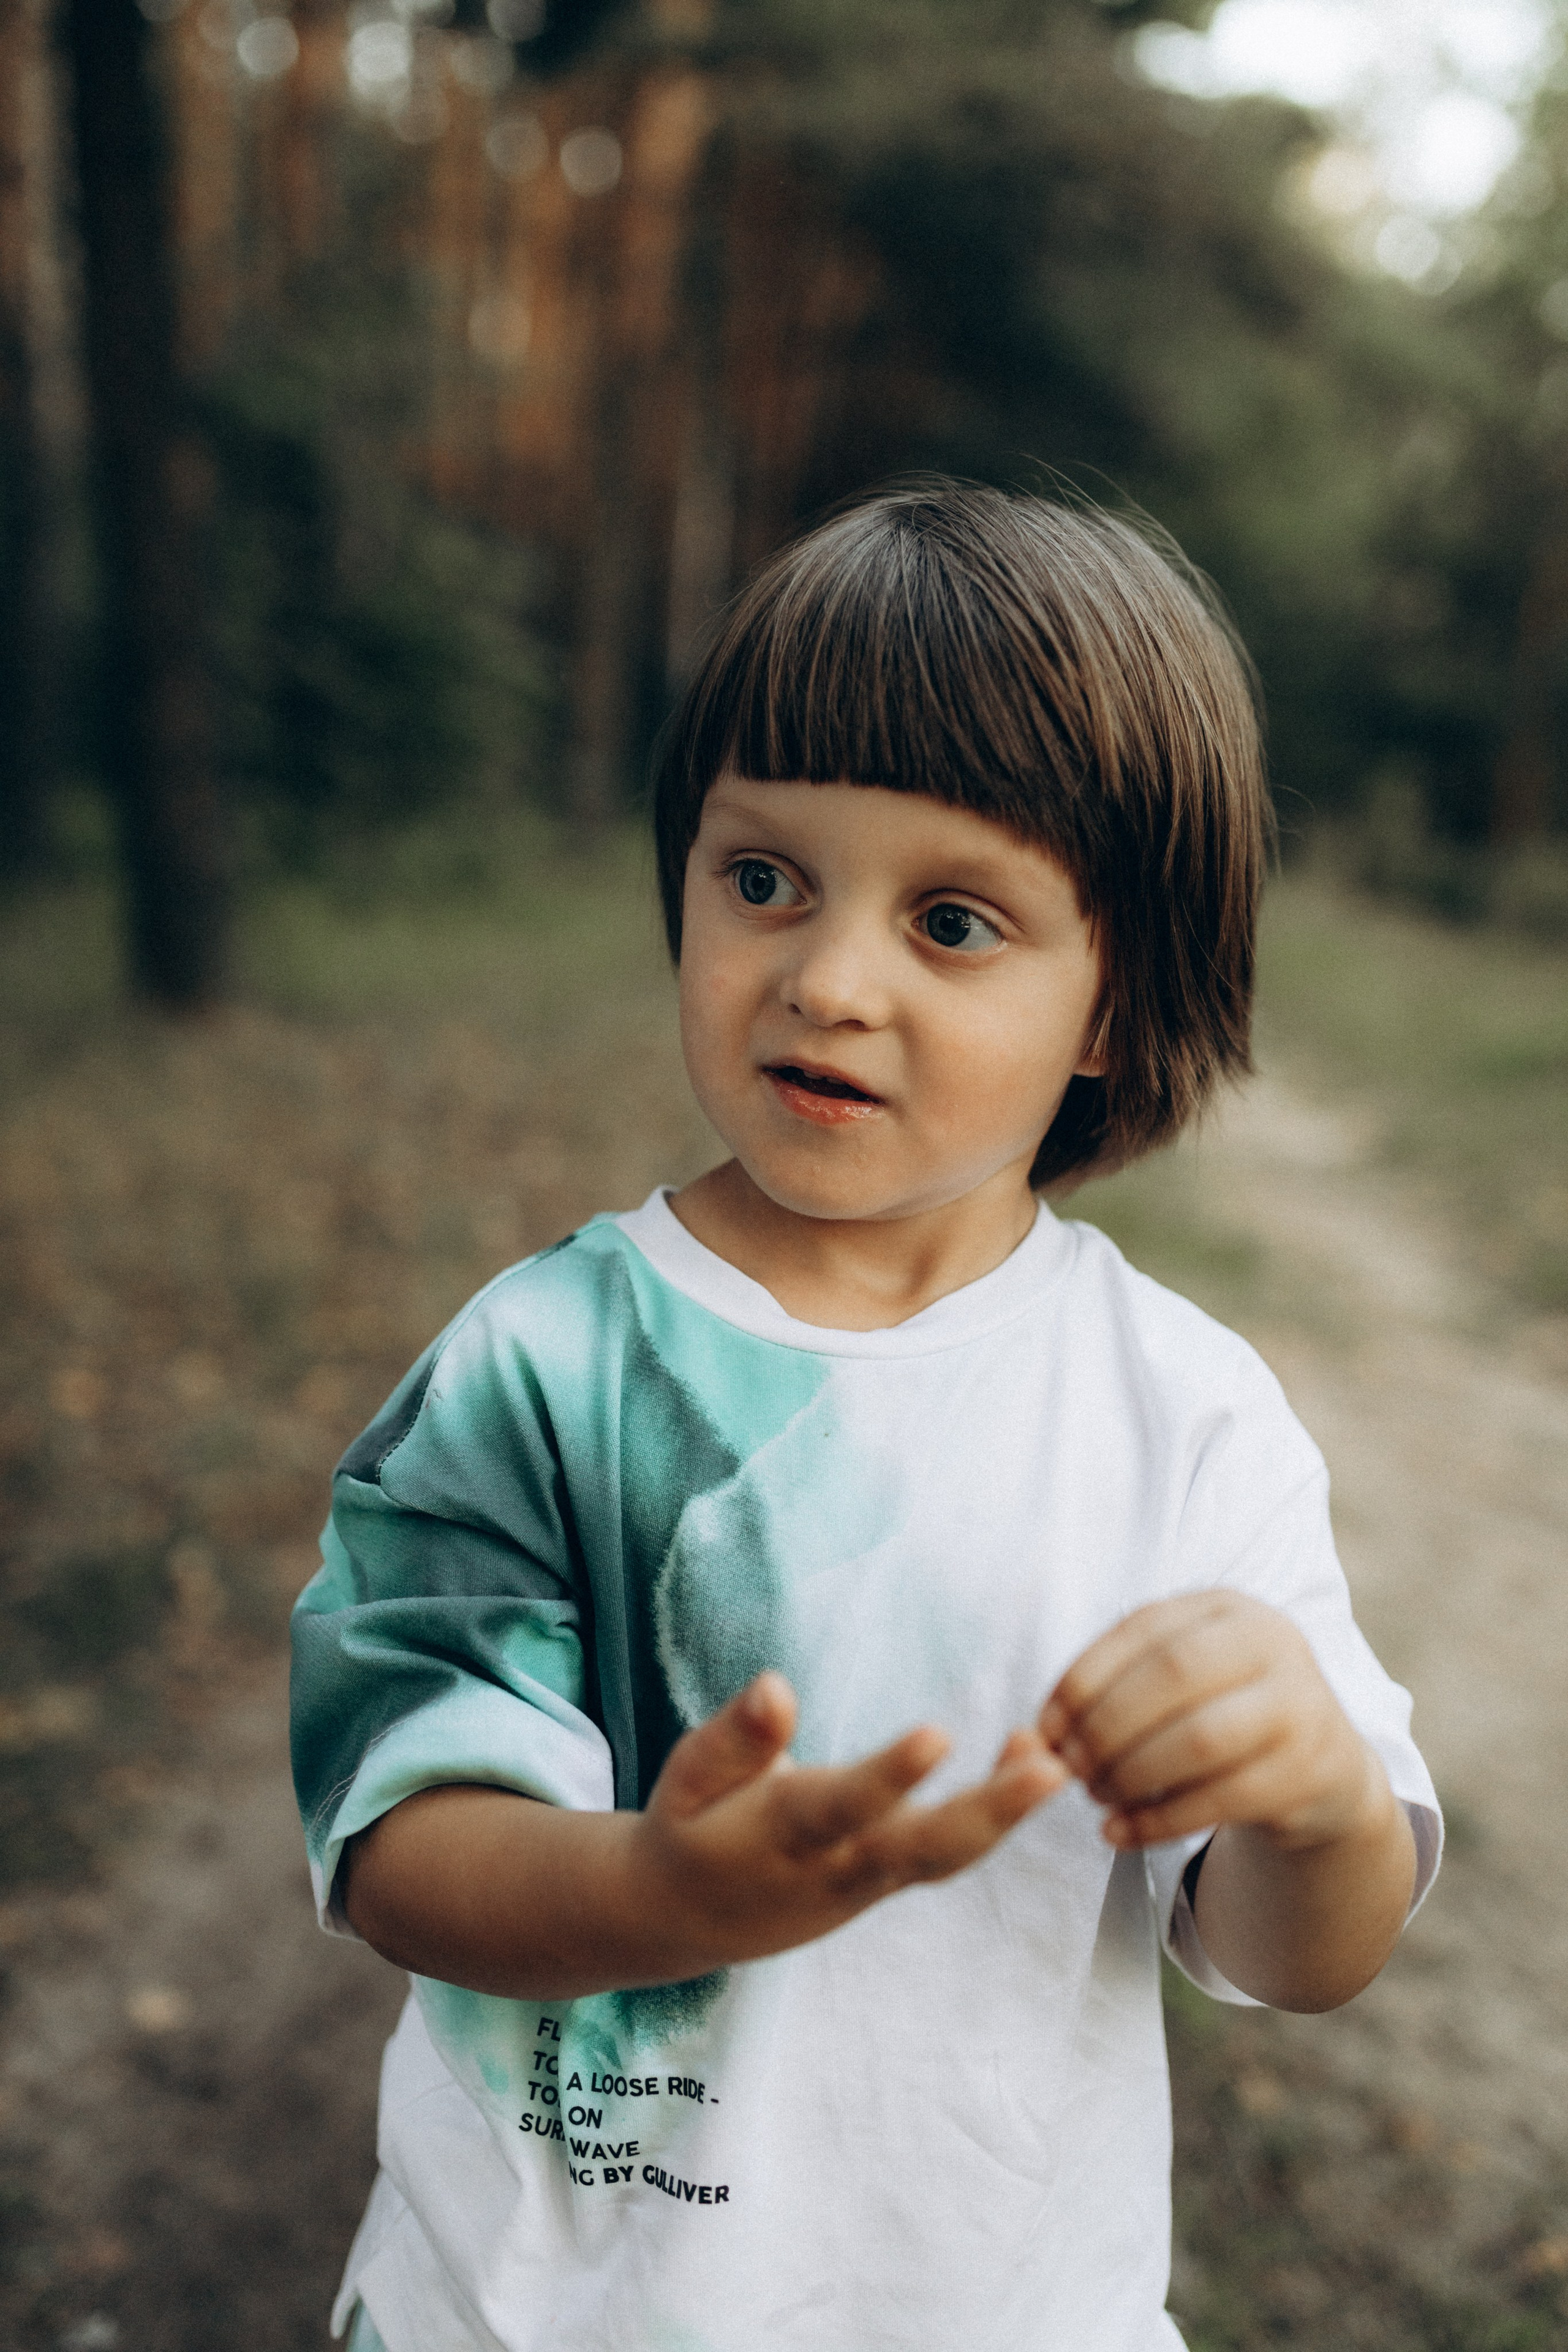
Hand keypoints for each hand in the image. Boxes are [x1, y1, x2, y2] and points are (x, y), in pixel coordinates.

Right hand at [625, 1670, 1065, 1971]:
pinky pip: (946, 1854)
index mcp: (778, 1836)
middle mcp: (833, 1868)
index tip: (938, 1735)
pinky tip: (1031, 1761)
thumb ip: (736, 1738)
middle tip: (1049, 1771)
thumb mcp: (688, 1777)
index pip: (841, 1806)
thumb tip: (776, 1684)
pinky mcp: (885, 1883)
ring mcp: (866, 1884)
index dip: (889, 1776)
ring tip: (1056, 1760)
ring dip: (1004, 1814)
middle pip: (919, 1849)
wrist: (685, 1919)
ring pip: (944, 1859)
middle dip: (987, 1811)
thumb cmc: (691, 1827)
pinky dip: (991, 1813)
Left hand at [1037, 1592, 1386, 1854]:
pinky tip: (1120, 1833)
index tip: (1045, 1725)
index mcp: (1228, 1607)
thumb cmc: (1224, 1714)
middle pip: (1173, 1675)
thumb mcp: (1183, 1680)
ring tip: (1095, 1797)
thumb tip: (1039, 1735)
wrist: (1323, 1772)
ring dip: (1131, 1774)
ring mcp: (1300, 1705)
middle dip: (1107, 1724)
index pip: (1144, 1629)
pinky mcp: (1310, 1772)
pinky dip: (1159, 1820)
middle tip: (1069, 1767)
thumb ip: (1118, 1689)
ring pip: (1200, 1737)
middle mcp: (1273, 1642)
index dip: (1085, 1677)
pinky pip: (1222, 1799)